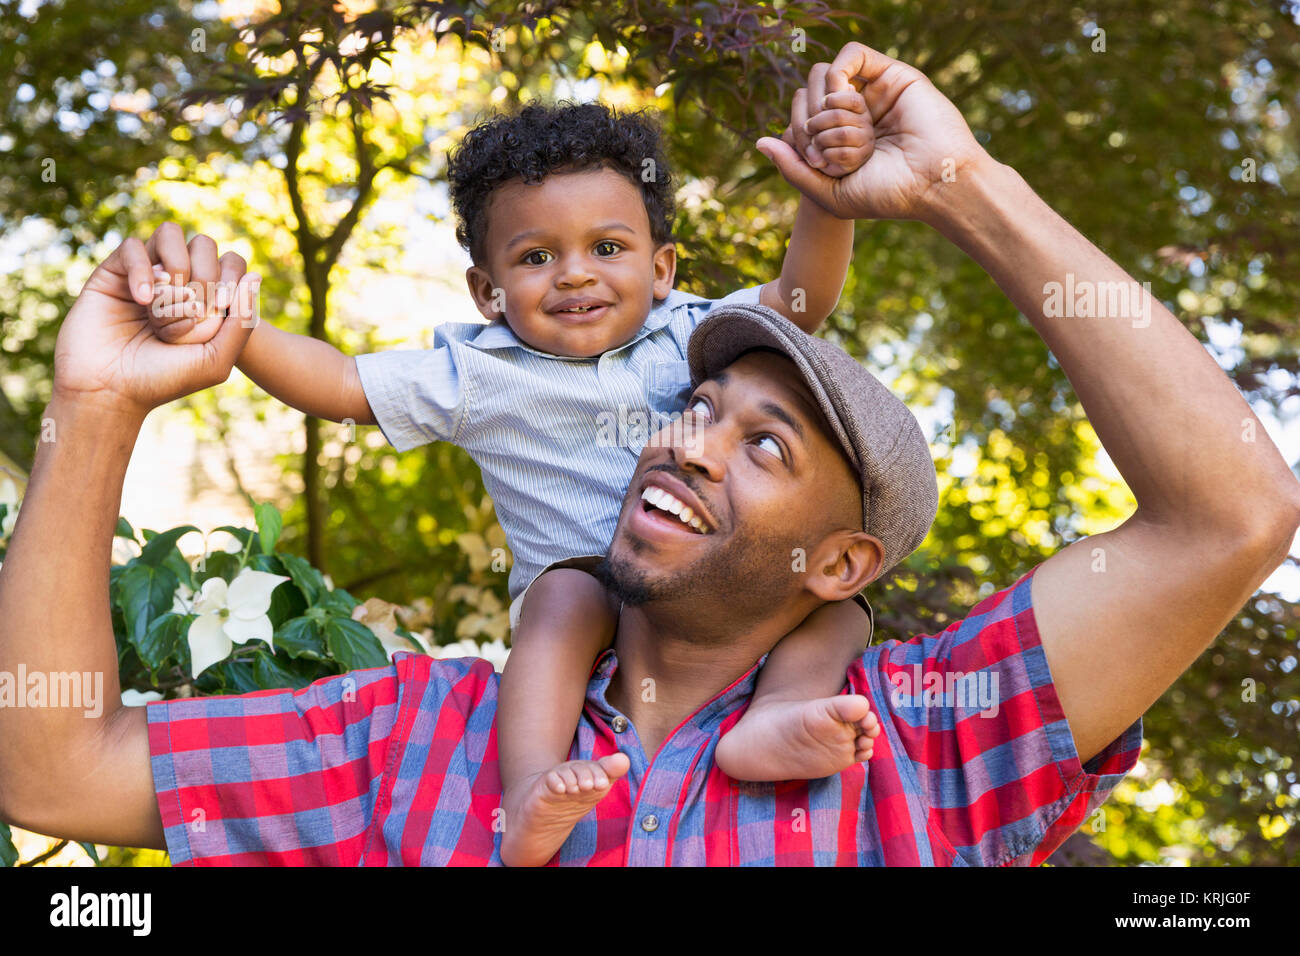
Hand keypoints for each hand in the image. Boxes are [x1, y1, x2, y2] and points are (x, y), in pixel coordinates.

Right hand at [53, 222, 258, 417]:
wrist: (109, 392)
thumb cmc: (164, 380)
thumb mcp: (217, 359)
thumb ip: (242, 321)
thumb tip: (254, 276)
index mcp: (205, 299)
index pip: (231, 262)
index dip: (231, 277)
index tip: (219, 308)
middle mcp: (177, 282)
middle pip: (204, 245)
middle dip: (204, 278)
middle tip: (191, 312)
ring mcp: (145, 274)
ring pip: (170, 234)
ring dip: (176, 267)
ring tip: (165, 304)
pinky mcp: (112, 273)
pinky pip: (133, 247)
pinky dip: (143, 271)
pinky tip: (143, 301)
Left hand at [757, 42, 988, 221]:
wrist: (933, 184)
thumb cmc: (887, 195)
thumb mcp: (829, 194)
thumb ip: (793, 169)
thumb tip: (759, 141)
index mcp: (842, 143)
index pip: (800, 122)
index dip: (798, 138)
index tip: (816, 163)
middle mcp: (856, 117)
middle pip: (808, 98)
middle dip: (811, 125)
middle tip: (829, 151)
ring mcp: (873, 94)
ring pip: (826, 78)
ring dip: (827, 107)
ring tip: (849, 132)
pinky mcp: (892, 74)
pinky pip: (851, 55)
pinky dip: (838, 73)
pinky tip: (843, 98)